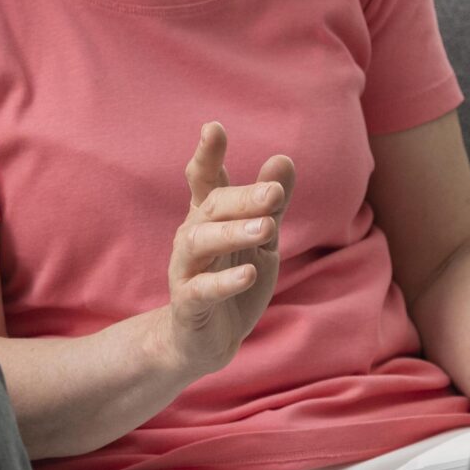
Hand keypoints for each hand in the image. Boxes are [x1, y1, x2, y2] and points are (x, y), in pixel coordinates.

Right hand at [154, 122, 293, 382]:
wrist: (205, 341)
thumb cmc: (231, 279)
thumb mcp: (259, 239)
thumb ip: (270, 203)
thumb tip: (283, 158)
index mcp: (209, 218)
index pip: (205, 180)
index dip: (207, 155)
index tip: (213, 128)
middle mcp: (192, 237)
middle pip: (211, 207)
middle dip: (242, 197)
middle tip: (275, 193)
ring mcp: (186, 270)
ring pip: (199, 243)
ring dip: (232, 232)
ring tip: (265, 228)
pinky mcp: (188, 304)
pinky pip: (201, 290)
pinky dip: (224, 281)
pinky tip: (248, 273)